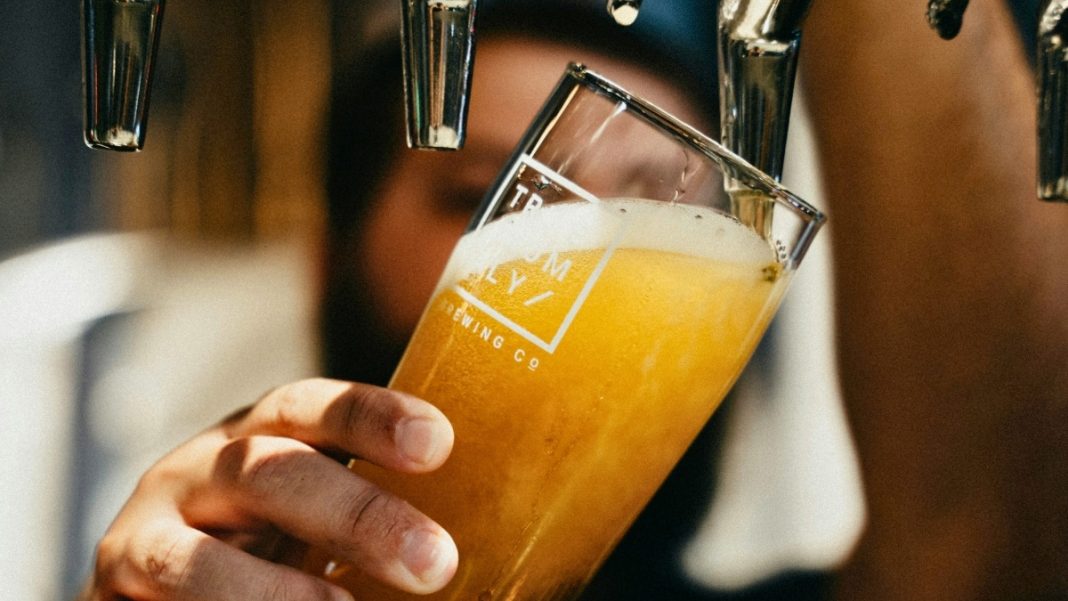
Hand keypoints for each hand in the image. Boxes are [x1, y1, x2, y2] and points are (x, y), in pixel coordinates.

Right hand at [79, 378, 456, 599]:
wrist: (165, 592)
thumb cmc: (270, 548)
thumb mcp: (319, 518)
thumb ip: (376, 523)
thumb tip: (473, 558)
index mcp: (264, 434)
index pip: (315, 407)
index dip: (373, 417)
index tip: (438, 442)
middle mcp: (204, 467)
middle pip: (274, 470)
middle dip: (357, 514)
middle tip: (434, 561)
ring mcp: (150, 528)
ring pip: (200, 555)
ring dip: (277, 592)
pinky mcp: (117, 581)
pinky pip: (167, 599)